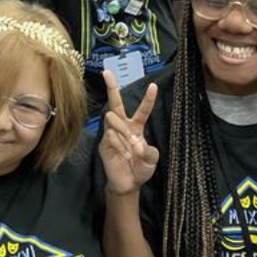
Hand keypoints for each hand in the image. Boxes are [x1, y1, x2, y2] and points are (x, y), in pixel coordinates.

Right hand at [99, 70, 159, 196]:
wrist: (127, 184)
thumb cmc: (140, 169)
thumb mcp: (151, 161)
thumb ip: (149, 152)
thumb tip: (138, 145)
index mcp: (136, 127)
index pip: (143, 110)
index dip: (148, 99)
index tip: (153, 85)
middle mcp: (123, 126)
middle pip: (116, 103)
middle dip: (111, 87)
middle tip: (106, 72)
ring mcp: (111, 133)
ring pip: (112, 118)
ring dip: (122, 130)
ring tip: (130, 147)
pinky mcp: (103, 142)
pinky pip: (110, 135)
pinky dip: (119, 145)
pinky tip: (123, 155)